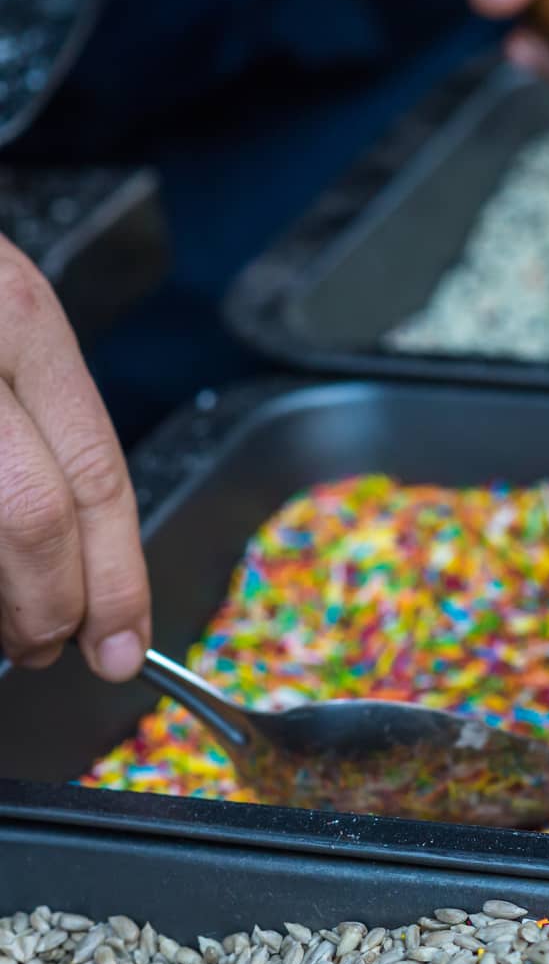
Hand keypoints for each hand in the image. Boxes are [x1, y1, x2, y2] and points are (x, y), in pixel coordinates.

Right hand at [0, 237, 148, 681]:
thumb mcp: (1, 326)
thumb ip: (38, 426)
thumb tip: (79, 561)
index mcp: (21, 317)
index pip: (96, 471)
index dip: (115, 575)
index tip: (123, 642)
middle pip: (33, 513)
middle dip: (49, 603)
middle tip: (50, 646)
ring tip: (2, 627)